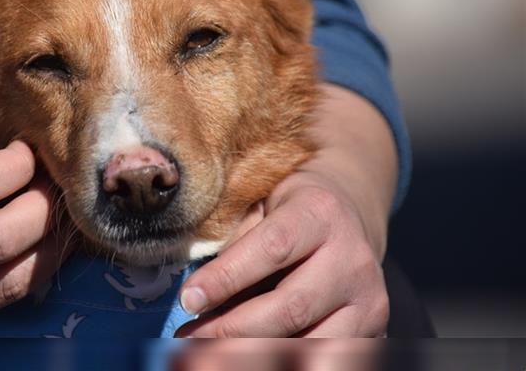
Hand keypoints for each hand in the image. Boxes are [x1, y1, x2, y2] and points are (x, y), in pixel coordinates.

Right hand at [0, 114, 71, 335]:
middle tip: (56, 185)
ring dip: (50, 249)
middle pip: (0, 239)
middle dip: (44, 208)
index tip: (30, 152)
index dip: (18, 166)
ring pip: (10, 283)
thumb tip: (7, 127)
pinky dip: (29, 274)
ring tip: (61, 219)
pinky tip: (38, 249)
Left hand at [176, 84, 396, 336]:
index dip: (227, 277)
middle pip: (291, 307)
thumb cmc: (288, 210)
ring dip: (252, 356)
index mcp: (320, 212)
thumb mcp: (262, 205)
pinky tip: (244, 356)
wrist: (350, 219)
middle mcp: (353, 257)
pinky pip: (327, 357)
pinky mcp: (374, 330)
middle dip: (232, 331)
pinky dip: (284, 360)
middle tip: (186, 341)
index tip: (188, 300)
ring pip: (311, 343)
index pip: (272, 248)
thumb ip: (238, 242)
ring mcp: (369, 299)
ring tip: (205, 357)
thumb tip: (196, 297)